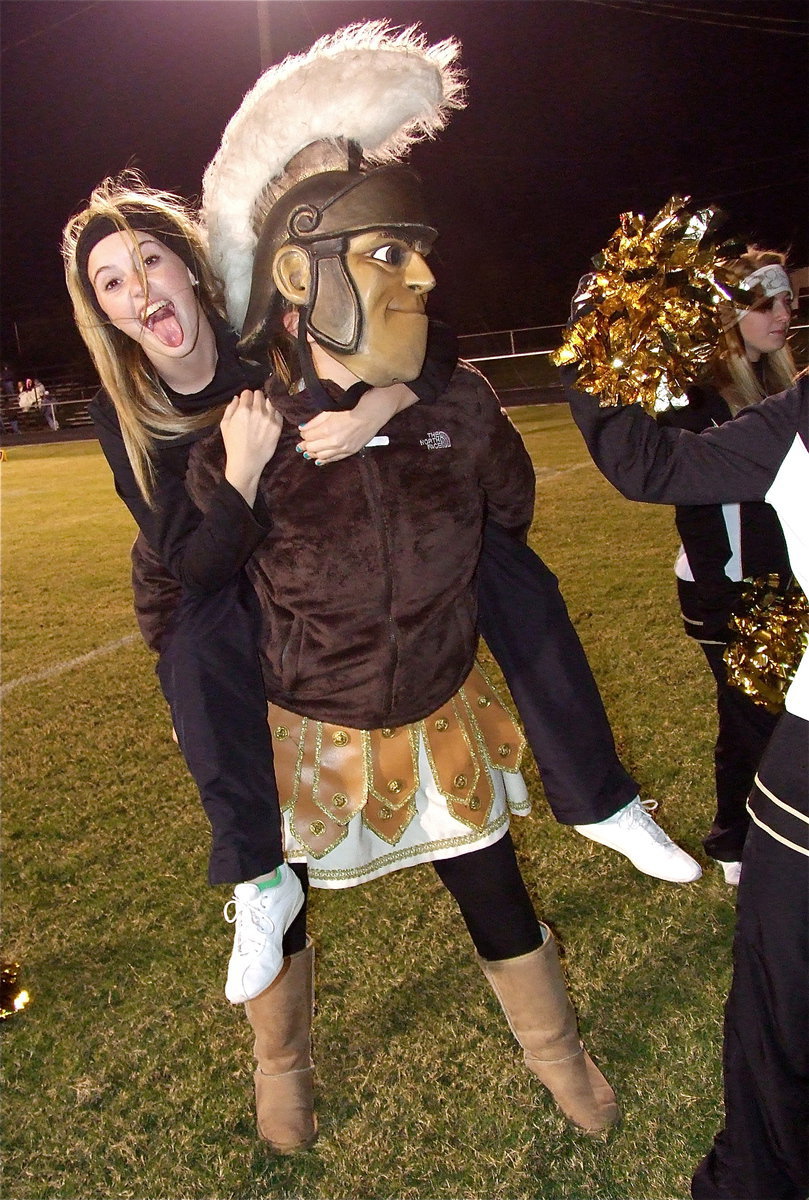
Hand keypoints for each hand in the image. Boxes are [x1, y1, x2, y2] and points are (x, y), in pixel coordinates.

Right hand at [221, 389, 282, 505]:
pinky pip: (278, 412)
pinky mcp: (278, 426)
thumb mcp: (225, 425)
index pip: (248, 392)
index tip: (246, 402)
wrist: (247, 462)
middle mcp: (258, 411)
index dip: (246, 396)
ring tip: (263, 411)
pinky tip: (269, 419)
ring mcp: (270, 418)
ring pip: (271, 401)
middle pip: (260, 394)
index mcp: (244, 410)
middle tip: (254, 407)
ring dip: (267, 404)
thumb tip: (237, 398)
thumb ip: (230, 408)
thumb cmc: (233, 445)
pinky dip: (274, 412)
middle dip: (256, 399)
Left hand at [296, 383, 416, 463]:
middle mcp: (335, 442)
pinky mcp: (351, 451)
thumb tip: (302, 428)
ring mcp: (343, 448)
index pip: (308, 436)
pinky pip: (334, 459)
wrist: (374, 411)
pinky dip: (325, 460)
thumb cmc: (354, 406)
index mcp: (328, 429)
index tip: (302, 432)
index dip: (303, 434)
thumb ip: (315, 421)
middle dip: (305, 445)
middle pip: (312, 448)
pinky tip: (319, 459)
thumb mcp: (331, 411)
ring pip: (322, 456)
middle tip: (300, 444)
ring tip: (308, 451)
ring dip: (313, 454)